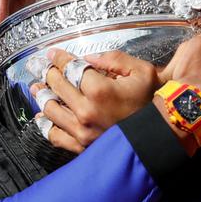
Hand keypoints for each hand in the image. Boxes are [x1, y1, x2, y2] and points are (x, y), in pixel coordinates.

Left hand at [30, 48, 159, 152]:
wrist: (163, 136)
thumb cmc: (154, 103)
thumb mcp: (141, 71)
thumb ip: (113, 59)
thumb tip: (89, 59)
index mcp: (100, 90)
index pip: (70, 68)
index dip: (58, 58)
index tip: (52, 54)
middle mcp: (86, 111)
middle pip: (56, 85)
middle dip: (48, 73)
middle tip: (42, 67)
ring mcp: (82, 132)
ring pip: (50, 109)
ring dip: (42, 95)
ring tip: (38, 87)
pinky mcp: (82, 147)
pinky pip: (55, 135)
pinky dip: (46, 124)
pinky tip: (42, 116)